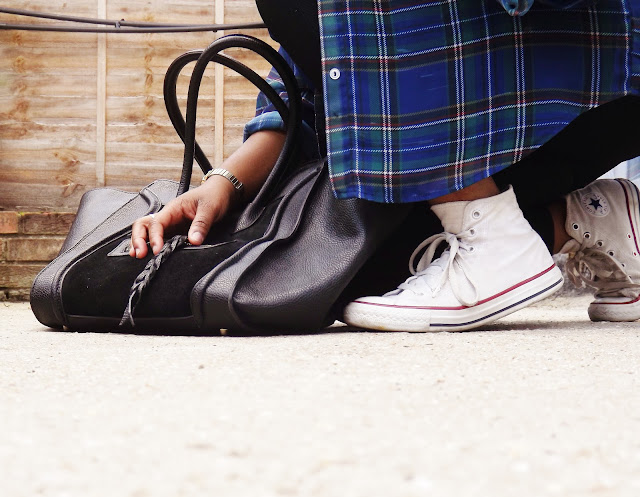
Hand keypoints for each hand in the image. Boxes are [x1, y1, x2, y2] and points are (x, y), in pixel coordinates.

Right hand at [129, 130, 285, 258]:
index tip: (157, 249)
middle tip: (140, 254)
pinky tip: (151, 254)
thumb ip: (201, 224)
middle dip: (138, 239)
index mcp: (173, 208)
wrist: (222, 193)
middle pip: (143, 225)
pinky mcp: (177, 231)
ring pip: (148, 232)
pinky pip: (161, 238)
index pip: (156, 223)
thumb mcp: (210, 209)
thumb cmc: (215, 196)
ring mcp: (171, 224)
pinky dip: (152, 245)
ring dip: (141, 242)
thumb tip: (193, 241)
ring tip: (138, 255)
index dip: (154, 237)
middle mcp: (168, 216)